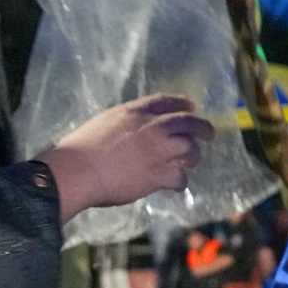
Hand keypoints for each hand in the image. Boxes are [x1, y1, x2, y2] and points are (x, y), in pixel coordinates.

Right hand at [34, 94, 213, 221]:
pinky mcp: (158, 174)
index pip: (166, 101)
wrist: (77, 170)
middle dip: (202, 127)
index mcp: (135, 112)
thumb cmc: (80, 148)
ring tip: (190, 163)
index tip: (192, 107)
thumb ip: (123, 124)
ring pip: (190, 148)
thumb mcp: (103, 123)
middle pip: (187, 122)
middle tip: (210, 134)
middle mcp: (151, 127)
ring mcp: (158, 150)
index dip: (182, 103)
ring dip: (193, 156)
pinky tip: (176, 185)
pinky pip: (180, 177)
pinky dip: (180, 181)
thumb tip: (130, 132)